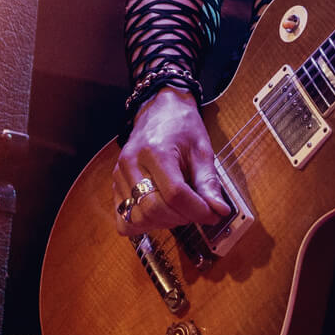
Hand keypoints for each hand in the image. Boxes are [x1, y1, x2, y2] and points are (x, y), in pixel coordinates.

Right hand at [111, 88, 228, 235]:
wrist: (159, 110)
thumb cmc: (182, 127)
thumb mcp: (201, 149)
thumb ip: (208, 182)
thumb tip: (219, 211)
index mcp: (156, 151)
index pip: (175, 194)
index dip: (198, 210)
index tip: (213, 215)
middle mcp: (132, 164)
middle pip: (154, 209)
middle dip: (182, 218)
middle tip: (198, 212)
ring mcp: (120, 175)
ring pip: (138, 218)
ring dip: (164, 223)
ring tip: (180, 210)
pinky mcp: (115, 185)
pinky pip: (123, 220)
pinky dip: (143, 224)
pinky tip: (160, 213)